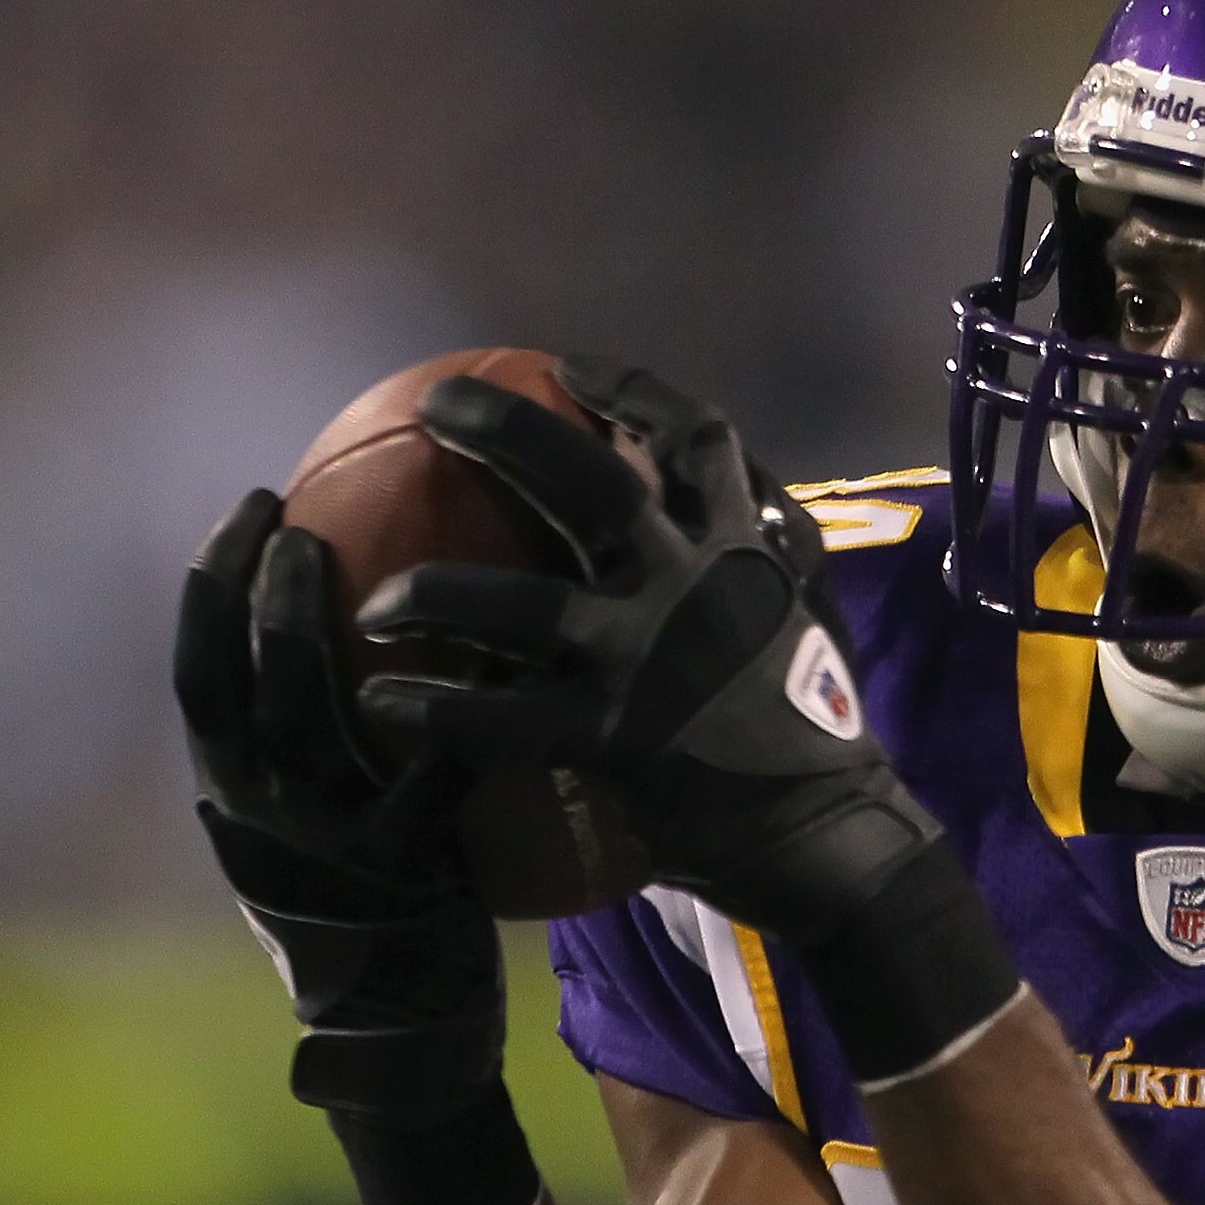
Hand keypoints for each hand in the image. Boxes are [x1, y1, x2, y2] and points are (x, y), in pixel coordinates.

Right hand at [173, 489, 537, 1204]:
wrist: (403, 1028)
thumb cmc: (365, 899)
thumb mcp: (305, 823)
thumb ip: (306, 736)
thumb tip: (337, 608)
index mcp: (229, 798)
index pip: (199, 674)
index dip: (213, 585)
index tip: (251, 504)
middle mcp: (264, 818)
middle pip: (247, 685)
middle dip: (261, 593)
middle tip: (299, 517)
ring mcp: (331, 842)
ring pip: (318, 721)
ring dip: (327, 637)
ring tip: (372, 563)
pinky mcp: (406, 868)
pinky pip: (431, 770)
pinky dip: (456, 703)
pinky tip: (496, 639)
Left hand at [353, 357, 1017, 1083]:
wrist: (830, 834)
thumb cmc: (816, 726)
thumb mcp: (808, 612)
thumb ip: (767, 549)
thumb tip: (738, 488)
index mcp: (753, 548)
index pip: (697, 437)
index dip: (631, 390)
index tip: (567, 369)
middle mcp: (700, 586)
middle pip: (590, 481)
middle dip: (505, 429)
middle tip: (435, 405)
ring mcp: (653, 661)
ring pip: (517, 603)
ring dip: (432, 591)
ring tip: (374, 601)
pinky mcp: (615, 739)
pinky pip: (496, 719)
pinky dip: (431, 708)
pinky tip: (383, 703)